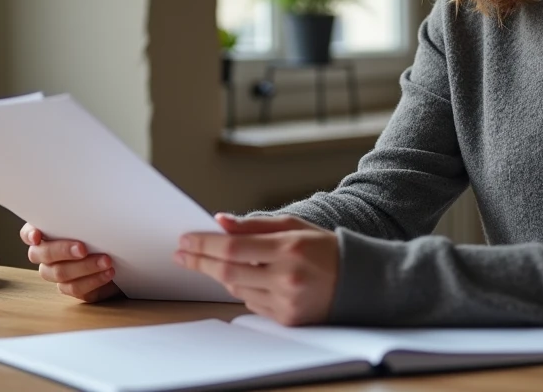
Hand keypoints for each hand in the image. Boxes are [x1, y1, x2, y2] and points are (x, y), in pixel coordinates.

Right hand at [20, 223, 122, 303]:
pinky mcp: (73, 288)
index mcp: (48, 233)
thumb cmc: (104, 231)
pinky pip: (76, 289)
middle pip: (42, 255)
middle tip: (83, 249)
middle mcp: (47, 256)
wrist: (125, 254)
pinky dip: (93, 280)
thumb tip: (86, 209)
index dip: (29, 234)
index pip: (27, 233)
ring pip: (60, 273)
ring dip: (85, 267)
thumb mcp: (94, 221)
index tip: (37, 236)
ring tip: (106, 261)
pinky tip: (108, 274)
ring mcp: (58, 274)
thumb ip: (83, 217)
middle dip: (63, 250)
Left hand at [175, 213, 338, 325]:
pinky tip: (245, 278)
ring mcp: (286, 301)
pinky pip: (252, 304)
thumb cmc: (325, 249)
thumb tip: (220, 221)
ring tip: (209, 262)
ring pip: (236, 289)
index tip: (185, 240)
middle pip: (228, 271)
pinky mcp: (287, 319)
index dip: (205, 244)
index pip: (234, 247)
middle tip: (182, 253)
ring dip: (220, 275)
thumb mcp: (294, 226)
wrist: (360, 282)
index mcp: (288, 248)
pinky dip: (243, 290)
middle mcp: (286, 277)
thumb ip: (255, 225)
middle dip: (200, 261)